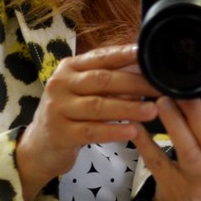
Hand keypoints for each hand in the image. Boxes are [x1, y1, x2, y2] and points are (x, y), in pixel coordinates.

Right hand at [16, 45, 156, 197]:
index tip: (147, 55)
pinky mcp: (60, 133)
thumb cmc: (70, 115)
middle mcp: (61, 84)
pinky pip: (91, 131)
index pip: (101, 57)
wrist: (40, 146)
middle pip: (102, 80)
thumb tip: (144, 69)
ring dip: (128, 107)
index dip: (125, 55)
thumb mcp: (86, 93)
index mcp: (69, 68)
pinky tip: (132, 131)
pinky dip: (113, 130)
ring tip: (152, 111)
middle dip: (135, 83)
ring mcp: (58, 108)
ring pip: (98, 106)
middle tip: (160, 88)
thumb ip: (110, 81)